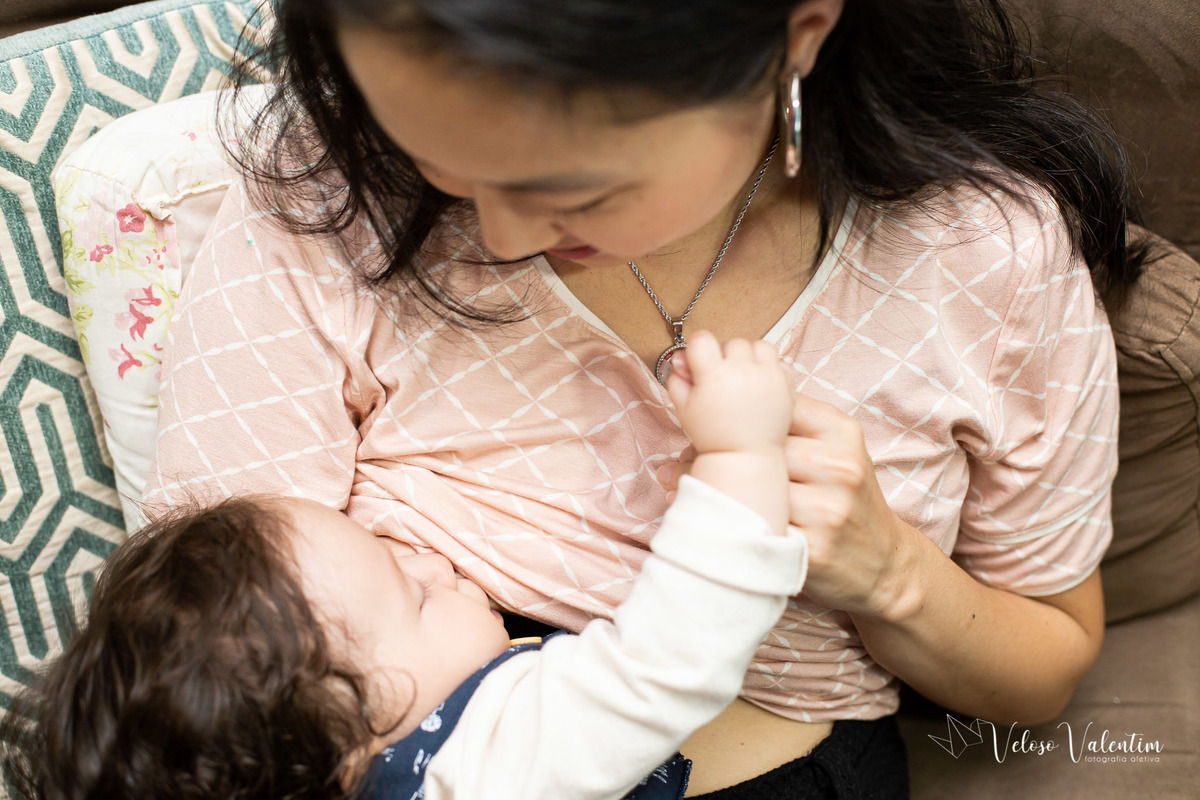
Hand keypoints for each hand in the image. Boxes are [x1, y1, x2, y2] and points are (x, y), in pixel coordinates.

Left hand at [659, 390, 908, 614]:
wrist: (884, 565)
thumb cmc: (846, 500)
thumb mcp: (836, 450)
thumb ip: (793, 423)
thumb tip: (722, 400)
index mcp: (841, 432)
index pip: (774, 406)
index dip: (731, 413)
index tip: (704, 423)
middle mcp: (837, 467)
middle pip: (757, 446)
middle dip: (713, 450)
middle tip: (680, 457)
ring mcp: (827, 509)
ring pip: (750, 487)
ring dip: (710, 485)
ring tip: (673, 480)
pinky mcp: (812, 549)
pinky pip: (756, 526)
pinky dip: (722, 519)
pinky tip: (699, 514)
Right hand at [665, 331, 792, 454]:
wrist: (744, 456)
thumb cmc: (712, 435)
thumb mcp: (684, 408)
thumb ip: (677, 379)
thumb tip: (680, 357)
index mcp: (714, 376)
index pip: (702, 339)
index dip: (698, 349)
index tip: (700, 363)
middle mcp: (743, 371)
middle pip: (732, 342)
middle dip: (725, 355)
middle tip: (723, 377)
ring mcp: (767, 377)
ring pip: (759, 345)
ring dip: (750, 356)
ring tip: (744, 376)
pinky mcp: (786, 384)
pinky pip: (778, 361)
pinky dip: (769, 368)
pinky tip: (759, 384)